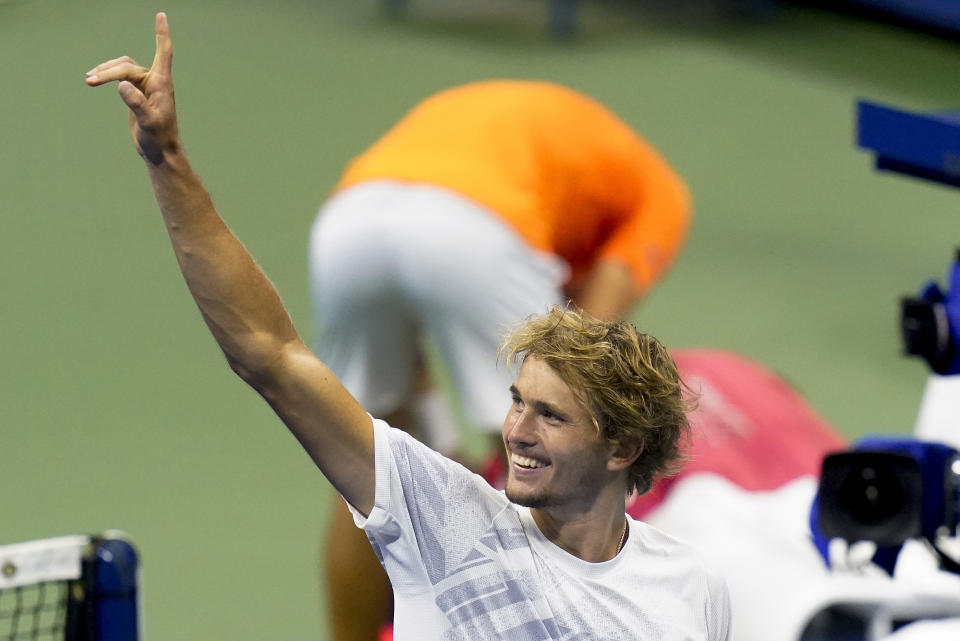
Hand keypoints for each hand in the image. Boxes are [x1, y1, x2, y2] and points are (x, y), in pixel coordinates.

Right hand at [85, 13, 178, 164]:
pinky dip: (107, 76)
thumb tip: (122, 86)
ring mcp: (145, 86)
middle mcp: (154, 81)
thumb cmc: (159, 138)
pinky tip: (94, 80)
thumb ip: (136, 104)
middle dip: (109, 71)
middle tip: (91, 80)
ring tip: (89, 80)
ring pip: (122, 68)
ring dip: (105, 71)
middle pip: (128, 66)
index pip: (163, 52)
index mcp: (162, 84)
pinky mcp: (136, 93)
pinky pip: (120, 76)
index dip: (161, 34)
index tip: (161, 15)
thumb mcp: (148, 122)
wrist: (159, 151)